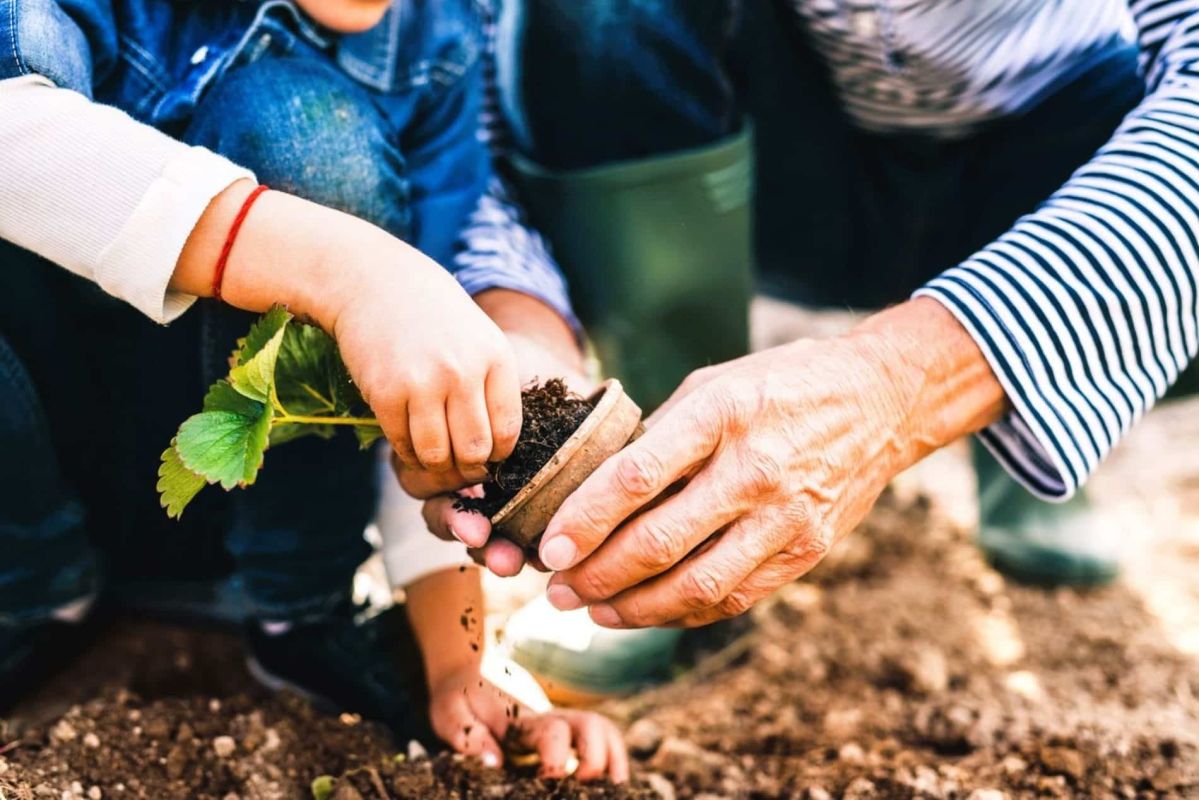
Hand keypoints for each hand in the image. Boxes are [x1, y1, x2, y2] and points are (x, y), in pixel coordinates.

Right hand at [328, 253, 522, 475]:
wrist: (375, 282)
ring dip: (434, 464)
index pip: (507, 431)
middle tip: (458, 464)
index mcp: (494, 357)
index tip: (486, 453)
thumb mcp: (479, 337)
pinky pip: (402, 444)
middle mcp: (463, 371)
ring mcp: (422, 382)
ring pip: (436, 455)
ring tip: (432, 455)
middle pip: (474, 450)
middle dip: (467, 467)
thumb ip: (492, 385)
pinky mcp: (385, 392)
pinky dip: (406, 452)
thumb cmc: (433, 315)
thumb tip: (499, 447)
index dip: (498, 454)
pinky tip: (408, 440)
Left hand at [428, 665, 628, 781]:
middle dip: (597, 758)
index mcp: (522, 718)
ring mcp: (562, 725)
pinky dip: (613, 759)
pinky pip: (601, 740)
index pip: (553, 731)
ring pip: (604, 730)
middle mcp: (550, 719)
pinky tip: (608, 785)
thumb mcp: (450, 715)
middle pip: (593, 725)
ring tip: (614, 789)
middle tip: (583, 786)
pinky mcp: (565, 735)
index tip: (548, 780)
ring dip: (614, 757)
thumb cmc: (458, 699)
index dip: (557, 757)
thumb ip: (469, 736)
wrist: (467, 674)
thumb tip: (495, 762)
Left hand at [533, 299, 1004, 626]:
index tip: (548, 548)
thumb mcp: (714, 383)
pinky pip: (734, 597)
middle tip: (559, 589)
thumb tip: (595, 490)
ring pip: (696, 585)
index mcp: (721, 414)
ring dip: (634, 607)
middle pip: (659, 542)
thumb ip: (660, 435)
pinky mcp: (807, 550)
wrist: (881, 399)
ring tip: (594, 609)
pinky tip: (648, 610)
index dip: (584, 520)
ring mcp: (786, 516)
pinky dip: (684, 612)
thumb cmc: (780, 385)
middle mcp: (754, 469)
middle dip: (597, 575)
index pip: (636, 478)